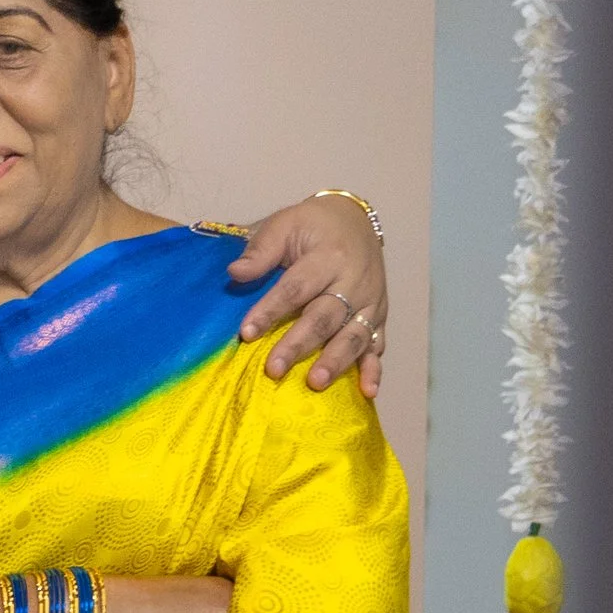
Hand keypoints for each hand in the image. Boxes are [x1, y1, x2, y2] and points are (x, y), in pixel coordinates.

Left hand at [228, 199, 386, 396]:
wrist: (354, 220)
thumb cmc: (312, 226)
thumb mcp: (285, 224)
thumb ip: (260, 250)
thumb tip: (234, 273)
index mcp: (328, 256)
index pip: (295, 287)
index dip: (270, 310)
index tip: (246, 333)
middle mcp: (353, 281)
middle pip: (324, 316)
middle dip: (298, 344)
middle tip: (274, 369)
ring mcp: (369, 301)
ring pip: (353, 335)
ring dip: (335, 361)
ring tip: (315, 383)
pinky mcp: (379, 317)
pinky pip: (377, 345)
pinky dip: (374, 369)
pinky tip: (368, 392)